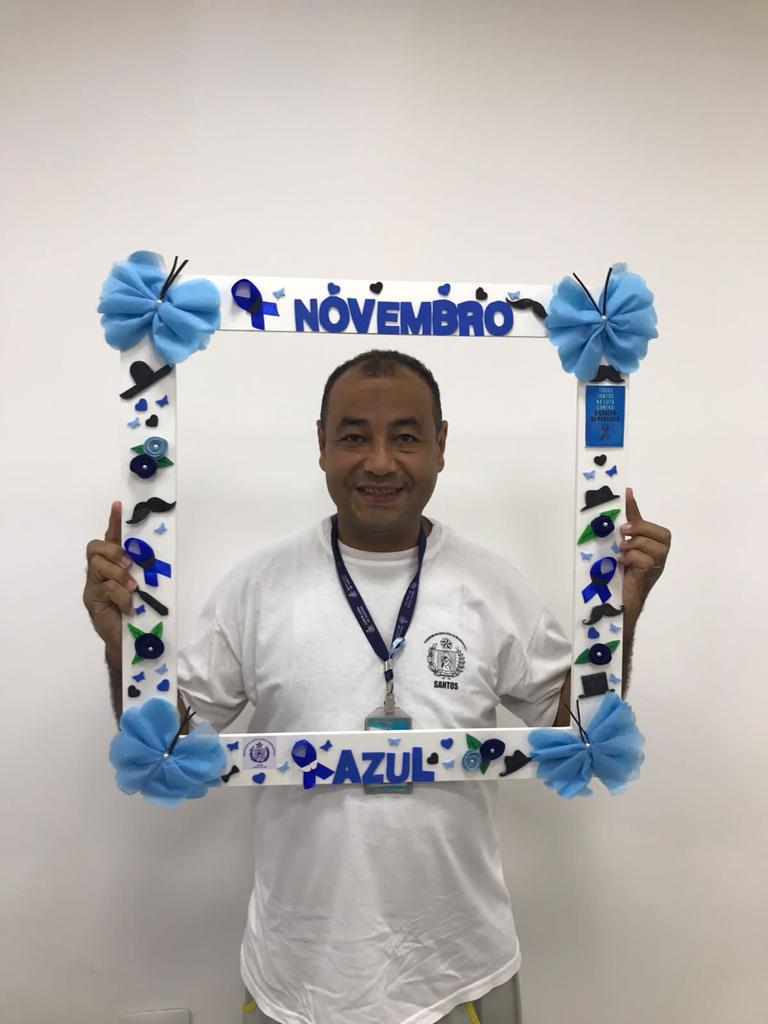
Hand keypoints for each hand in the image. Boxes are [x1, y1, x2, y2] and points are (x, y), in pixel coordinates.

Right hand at [83, 501, 136, 656]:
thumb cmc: (137, 611)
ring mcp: (92, 585)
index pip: (109, 538)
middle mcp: (98, 571)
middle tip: (129, 564)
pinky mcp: (91, 599)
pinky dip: (122, 597)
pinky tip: (129, 607)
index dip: (113, 521)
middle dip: (113, 552)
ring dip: (120, 576)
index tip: (118, 505)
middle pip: (95, 547)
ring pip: (99, 566)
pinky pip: (106, 588)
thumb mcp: (143, 586)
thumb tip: (157, 558)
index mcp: (112, 564)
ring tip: (133, 589)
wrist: (127, 640)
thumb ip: (143, 571)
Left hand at [618, 487, 670, 626]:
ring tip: (623, 550)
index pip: (648, 523)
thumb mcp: (619, 551)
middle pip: (663, 534)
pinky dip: (633, 559)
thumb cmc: (618, 577)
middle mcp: (658, 557)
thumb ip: (621, 536)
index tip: (627, 492)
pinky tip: (622, 563)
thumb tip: (612, 517)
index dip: (636, 508)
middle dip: (643, 529)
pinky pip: (647, 562)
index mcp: (651, 547)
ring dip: (637, 545)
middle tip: (624, 531)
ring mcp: (656, 568)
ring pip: (657, 548)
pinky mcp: (648, 578)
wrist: (618, 604)